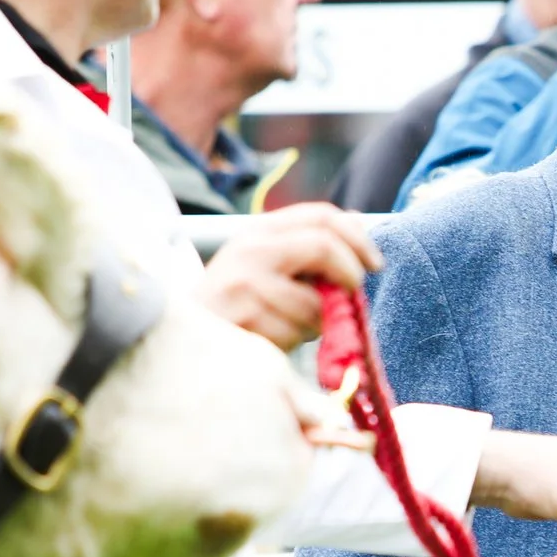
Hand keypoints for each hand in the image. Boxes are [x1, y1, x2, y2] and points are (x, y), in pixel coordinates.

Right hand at [196, 202, 382, 349]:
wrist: (181, 340)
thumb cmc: (237, 307)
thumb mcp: (269, 269)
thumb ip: (308, 250)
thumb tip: (359, 225)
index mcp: (259, 232)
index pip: (321, 216)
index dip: (357, 237)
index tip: (375, 264)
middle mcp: (250, 248)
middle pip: (324, 246)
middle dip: (349, 274)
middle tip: (351, 296)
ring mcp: (245, 281)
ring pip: (315, 301)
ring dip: (318, 322)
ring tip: (292, 326)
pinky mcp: (245, 316)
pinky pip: (297, 331)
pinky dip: (297, 341)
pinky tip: (275, 339)